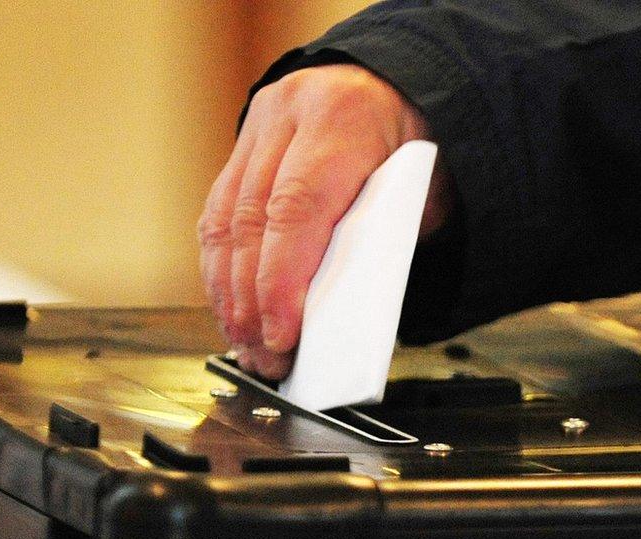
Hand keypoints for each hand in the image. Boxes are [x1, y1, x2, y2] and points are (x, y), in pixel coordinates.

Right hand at [198, 63, 453, 379]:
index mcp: (343, 120)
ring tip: (245, 343)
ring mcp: (259, 125)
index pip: (297, 210)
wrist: (399, 81)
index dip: (280, 281)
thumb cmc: (416, 145)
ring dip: (228, 292)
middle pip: (251, 221)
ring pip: (223, 219)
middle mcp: (290, 114)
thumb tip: (342, 317)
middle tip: (264, 356)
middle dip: (251, 301)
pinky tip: (231, 305)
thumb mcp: (421, 192)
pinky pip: (219, 212)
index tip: (281, 335)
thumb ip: (382, 243)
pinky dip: (222, 266)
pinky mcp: (243, 143)